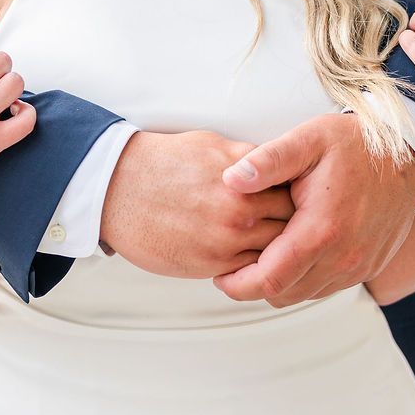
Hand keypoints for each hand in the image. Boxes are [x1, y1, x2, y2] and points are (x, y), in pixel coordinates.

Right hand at [100, 129, 294, 278]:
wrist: (117, 189)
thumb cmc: (159, 164)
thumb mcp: (210, 145)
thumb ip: (246, 160)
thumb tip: (271, 167)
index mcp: (244, 173)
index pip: (293, 186)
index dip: (297, 193)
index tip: (297, 197)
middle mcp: (241, 205)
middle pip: (292, 220)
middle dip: (295, 222)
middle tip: (294, 224)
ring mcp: (229, 236)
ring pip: (277, 249)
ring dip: (278, 248)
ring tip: (276, 244)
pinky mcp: (213, 262)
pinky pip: (251, 269)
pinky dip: (256, 264)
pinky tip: (252, 255)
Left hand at [214, 112, 414, 305]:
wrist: (406, 154)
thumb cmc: (352, 144)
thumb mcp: (307, 140)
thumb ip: (267, 161)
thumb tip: (230, 179)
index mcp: (322, 230)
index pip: (270, 280)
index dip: (238, 284)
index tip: (219, 275)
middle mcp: (344, 257)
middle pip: (284, 295)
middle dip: (253, 286)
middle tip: (234, 264)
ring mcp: (359, 266)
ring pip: (305, 294)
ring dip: (280, 283)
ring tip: (260, 255)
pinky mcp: (369, 267)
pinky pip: (327, 287)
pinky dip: (305, 279)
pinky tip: (292, 252)